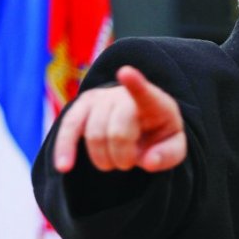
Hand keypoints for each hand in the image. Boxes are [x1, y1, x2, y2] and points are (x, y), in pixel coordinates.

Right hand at [53, 66, 186, 173]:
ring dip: (104, 159)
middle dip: (123, 157)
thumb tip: (149, 161)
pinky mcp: (80, 107)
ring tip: (116, 161)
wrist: (138, 124)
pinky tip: (65, 166)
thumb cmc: (157, 136)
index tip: (125, 72)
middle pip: (118, 131)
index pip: (145, 93)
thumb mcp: (173, 148)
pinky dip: (65, 148)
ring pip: (94, 134)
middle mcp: (125, 95)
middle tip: (130, 162)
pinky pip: (68, 128)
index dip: (135, 83)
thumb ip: (167, 155)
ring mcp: (101, 98)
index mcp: (154, 103)